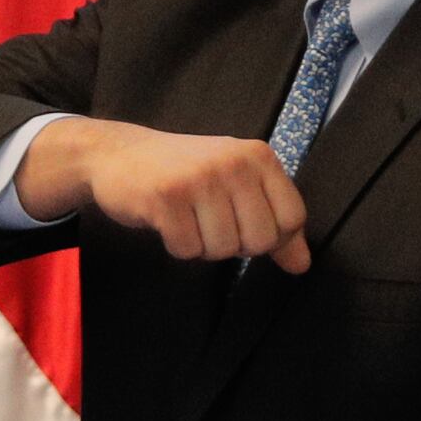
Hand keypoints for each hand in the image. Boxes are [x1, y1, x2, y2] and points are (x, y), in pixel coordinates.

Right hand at [17, 116, 310, 269]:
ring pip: (222, 249)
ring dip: (202, 245)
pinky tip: (167, 220)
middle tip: (209, 219)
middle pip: (260, 240)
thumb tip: (302, 265)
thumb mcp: (237, 187)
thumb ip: (274, 224)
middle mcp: (233, 162)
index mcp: (258, 157)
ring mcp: (199, 178)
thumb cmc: (185, 173)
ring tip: (187, 217)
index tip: (241, 220)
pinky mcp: (165, 198)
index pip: (292, 219)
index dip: (268, 235)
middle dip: (234, 244)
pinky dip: (177, 246)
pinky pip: (187, 250)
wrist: (118, 154)